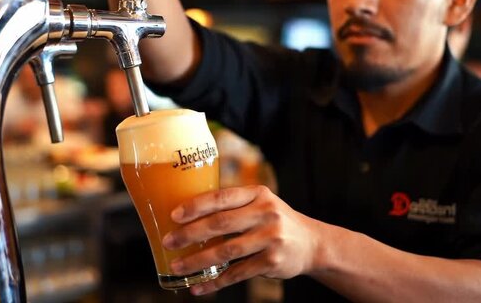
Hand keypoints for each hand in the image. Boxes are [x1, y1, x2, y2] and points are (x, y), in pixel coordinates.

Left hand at [162, 185, 320, 295]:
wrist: (312, 243)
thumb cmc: (273, 221)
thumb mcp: (259, 204)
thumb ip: (232, 206)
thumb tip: (187, 216)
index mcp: (257, 193)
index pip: (222, 197)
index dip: (196, 206)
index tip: (174, 215)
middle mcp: (266, 213)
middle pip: (220, 223)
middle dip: (190, 234)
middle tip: (169, 242)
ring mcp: (271, 238)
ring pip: (226, 251)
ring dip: (198, 261)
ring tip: (178, 266)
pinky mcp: (273, 261)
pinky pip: (237, 273)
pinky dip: (215, 282)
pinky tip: (199, 286)